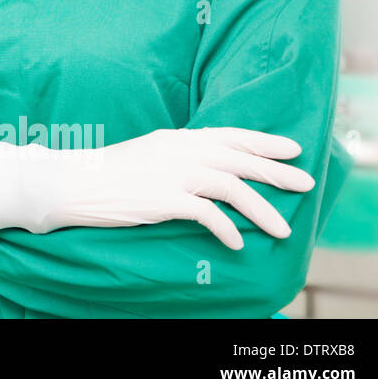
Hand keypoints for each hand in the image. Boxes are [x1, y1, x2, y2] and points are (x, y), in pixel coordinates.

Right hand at [0, 128, 315, 249]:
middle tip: (306, 185)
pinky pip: (206, 214)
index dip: (264, 142)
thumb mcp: (147, 154)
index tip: (292, 149)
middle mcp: (179, 151)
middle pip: (240, 159)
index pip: (230, 135)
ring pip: (231, 187)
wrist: (71, 182)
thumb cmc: (107, 173)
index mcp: (176, 138)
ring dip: (261, 210)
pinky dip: (226, 229)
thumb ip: (176, 156)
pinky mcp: (162, 198)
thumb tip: (206, 169)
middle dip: (277, 173)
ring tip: (282, 230)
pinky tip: (236, 243)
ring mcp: (171, 174)